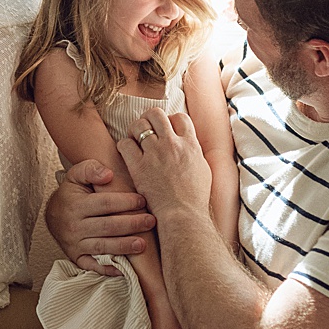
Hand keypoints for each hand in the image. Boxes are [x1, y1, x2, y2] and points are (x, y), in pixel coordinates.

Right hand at [45, 160, 155, 275]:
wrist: (53, 216)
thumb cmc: (71, 194)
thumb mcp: (76, 175)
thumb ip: (90, 169)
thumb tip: (108, 174)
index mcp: (75, 205)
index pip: (104, 204)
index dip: (125, 202)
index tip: (142, 200)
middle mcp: (74, 226)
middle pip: (107, 226)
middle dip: (131, 224)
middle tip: (151, 221)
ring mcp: (75, 244)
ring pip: (102, 246)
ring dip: (123, 246)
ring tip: (143, 244)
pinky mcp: (77, 257)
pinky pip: (92, 266)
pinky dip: (107, 269)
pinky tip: (124, 270)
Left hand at [118, 108, 211, 223]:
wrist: (183, 214)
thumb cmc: (195, 197)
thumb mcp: (203, 169)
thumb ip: (195, 152)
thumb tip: (190, 144)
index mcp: (190, 144)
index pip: (179, 117)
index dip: (170, 120)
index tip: (166, 129)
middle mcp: (172, 144)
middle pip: (156, 114)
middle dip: (149, 119)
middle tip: (146, 129)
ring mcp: (154, 153)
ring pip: (138, 125)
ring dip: (134, 130)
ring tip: (135, 140)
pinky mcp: (138, 165)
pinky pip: (125, 144)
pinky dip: (124, 145)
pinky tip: (127, 154)